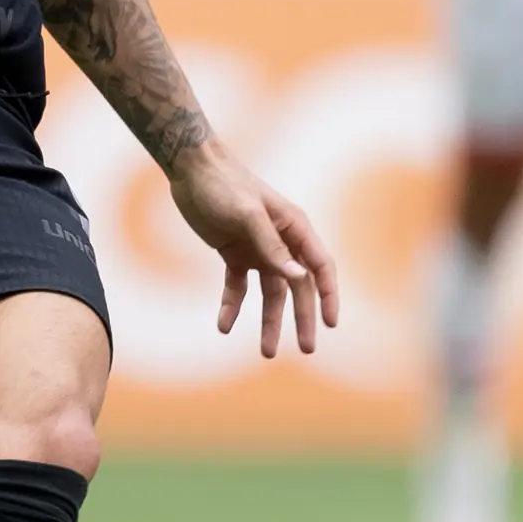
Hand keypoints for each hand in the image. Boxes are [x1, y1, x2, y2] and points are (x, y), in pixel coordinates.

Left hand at [170, 139, 341, 357]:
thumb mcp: (247, 215)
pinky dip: (233, 306)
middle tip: (307, 349)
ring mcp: (258, 248)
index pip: (320, 266)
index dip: (329, 295)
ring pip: (271, 293)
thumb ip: (271, 247)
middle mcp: (281, 240)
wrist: (191, 169)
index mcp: (294, 227)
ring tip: (267, 352)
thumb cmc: (225, 185)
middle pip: (298, 286)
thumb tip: (297, 277)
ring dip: (269, 321)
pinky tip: (224, 326)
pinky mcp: (234, 253)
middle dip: (303, 318)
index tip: (331, 324)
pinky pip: (238, 287)